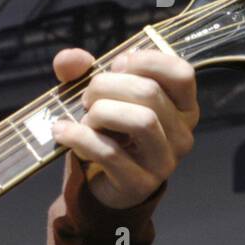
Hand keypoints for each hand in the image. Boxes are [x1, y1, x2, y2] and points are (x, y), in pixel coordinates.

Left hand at [50, 47, 198, 208]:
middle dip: (107, 86)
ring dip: (101, 112)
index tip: (115, 65)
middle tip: (87, 97)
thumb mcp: (98, 97)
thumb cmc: (107, 133)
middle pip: (150, 93)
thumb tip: (69, 58)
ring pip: (141, 121)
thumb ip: (83, 72)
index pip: (181, 72)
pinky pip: (111, 153)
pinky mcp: (140, 184)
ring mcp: (165, 161)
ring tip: (84, 118)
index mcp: (181, 106)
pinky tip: (62, 132)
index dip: (145, 61)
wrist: (100, 185)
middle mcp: (182, 133)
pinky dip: (80, 138)